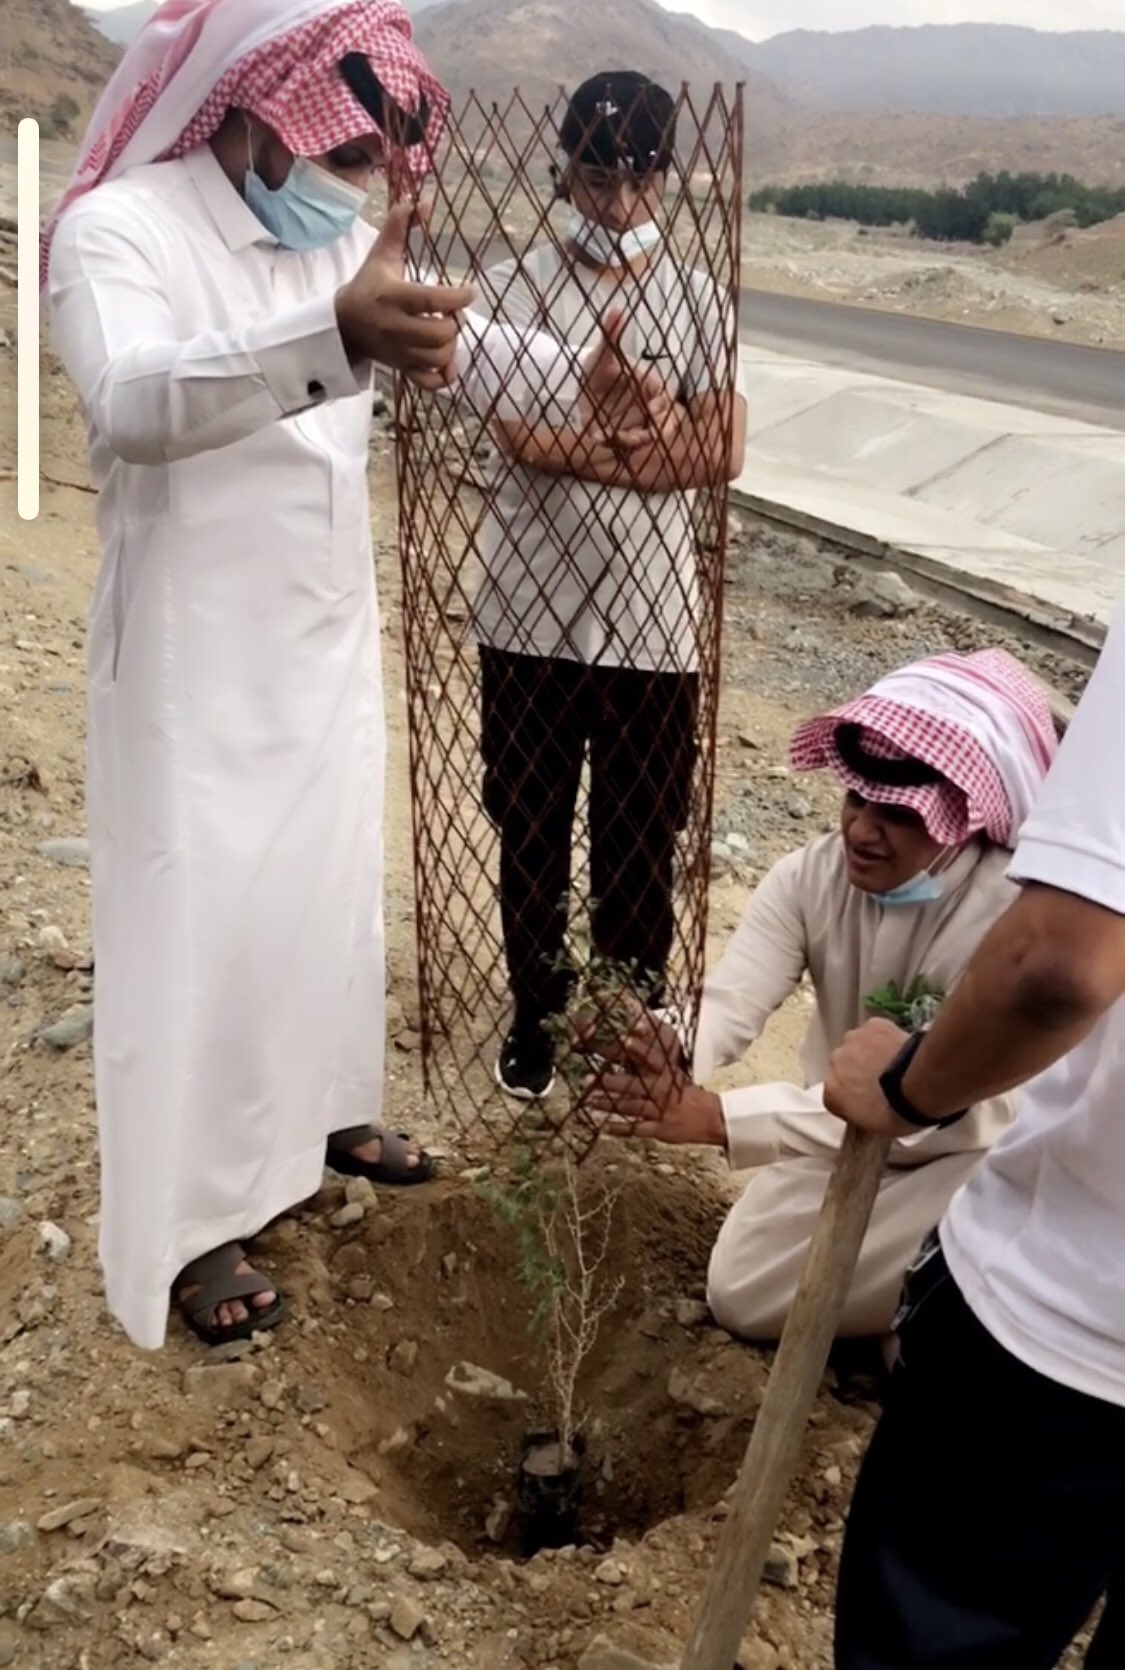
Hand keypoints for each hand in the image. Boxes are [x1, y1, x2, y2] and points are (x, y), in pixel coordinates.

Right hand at [335, 200, 475, 388]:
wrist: (344, 325)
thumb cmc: (368, 286)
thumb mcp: (381, 254)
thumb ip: (399, 225)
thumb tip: (424, 201)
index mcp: (393, 296)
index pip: (433, 301)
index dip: (459, 297)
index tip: (469, 289)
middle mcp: (395, 327)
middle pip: (441, 334)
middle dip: (456, 323)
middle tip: (453, 313)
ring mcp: (398, 352)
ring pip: (438, 358)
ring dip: (452, 346)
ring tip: (447, 332)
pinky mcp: (401, 369)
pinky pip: (429, 383)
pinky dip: (444, 377)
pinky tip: (447, 362)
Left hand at [580, 311, 675, 448]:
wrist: (583, 388)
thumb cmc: (599, 369)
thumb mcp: (602, 354)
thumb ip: (610, 335)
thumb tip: (615, 308)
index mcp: (650, 386)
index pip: (665, 398)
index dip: (662, 407)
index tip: (652, 411)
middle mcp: (649, 407)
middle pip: (662, 425)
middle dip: (650, 433)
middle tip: (631, 436)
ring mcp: (637, 423)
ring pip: (644, 438)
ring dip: (629, 441)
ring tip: (608, 437)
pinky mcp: (621, 435)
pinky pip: (622, 444)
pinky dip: (612, 443)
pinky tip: (596, 437)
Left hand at [582, 1012, 726, 1146]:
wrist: (709, 1117)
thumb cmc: (685, 1091)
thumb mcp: (673, 1072)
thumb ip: (654, 1060)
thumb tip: (636, 1039)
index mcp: (666, 1074)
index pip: (651, 1057)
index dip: (638, 1048)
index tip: (623, 1038)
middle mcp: (661, 1091)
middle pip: (632, 1085)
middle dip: (609, 1082)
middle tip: (587, 1079)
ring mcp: (660, 1111)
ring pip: (630, 1107)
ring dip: (608, 1105)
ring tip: (588, 1101)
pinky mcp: (659, 1129)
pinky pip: (636, 1129)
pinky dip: (620, 1128)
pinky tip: (604, 1128)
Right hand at [824, 1018, 913, 1135]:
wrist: (920, 1085)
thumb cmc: (898, 1113)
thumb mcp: (872, 1125)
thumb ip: (858, 1111)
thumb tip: (864, 1104)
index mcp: (831, 1093)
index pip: (835, 1095)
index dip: (851, 1096)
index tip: (867, 1100)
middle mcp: (835, 1062)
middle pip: (843, 1066)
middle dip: (857, 1071)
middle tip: (880, 1081)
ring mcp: (852, 1040)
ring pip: (857, 1045)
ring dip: (868, 1052)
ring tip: (892, 1063)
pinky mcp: (873, 1025)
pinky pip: (875, 1031)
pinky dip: (884, 1038)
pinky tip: (898, 1048)